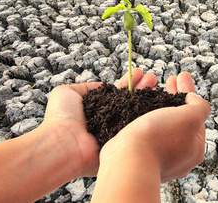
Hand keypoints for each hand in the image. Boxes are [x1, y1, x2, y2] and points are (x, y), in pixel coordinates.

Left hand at [41, 69, 156, 176]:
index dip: (129, 82)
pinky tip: (156, 102)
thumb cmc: (60, 119)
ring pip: (137, 111)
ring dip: (147, 96)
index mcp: (98, 109)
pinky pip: (138, 127)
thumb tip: (103, 87)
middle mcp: (109, 120)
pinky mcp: (124, 142)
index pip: (118, 93)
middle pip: (130, 100)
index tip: (138, 72)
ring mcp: (118, 131)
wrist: (62, 144)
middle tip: (152, 78)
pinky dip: (148, 115)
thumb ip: (87, 87)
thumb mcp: (67, 93)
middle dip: (142, 87)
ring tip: (155, 83)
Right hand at [101, 72, 210, 181]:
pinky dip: (142, 112)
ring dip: (157, 101)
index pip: (196, 116)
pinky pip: (143, 129)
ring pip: (159, 122)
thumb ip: (200, 106)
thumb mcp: (191, 117)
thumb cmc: (159, 138)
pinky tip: (138, 101)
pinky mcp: (137, 154)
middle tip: (170, 79)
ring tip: (152, 86)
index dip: (189, 92)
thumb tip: (194, 100)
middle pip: (178, 119)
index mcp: (194, 149)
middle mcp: (177, 156)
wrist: (125, 161)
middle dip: (174, 95)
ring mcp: (156, 157)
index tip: (181, 76)